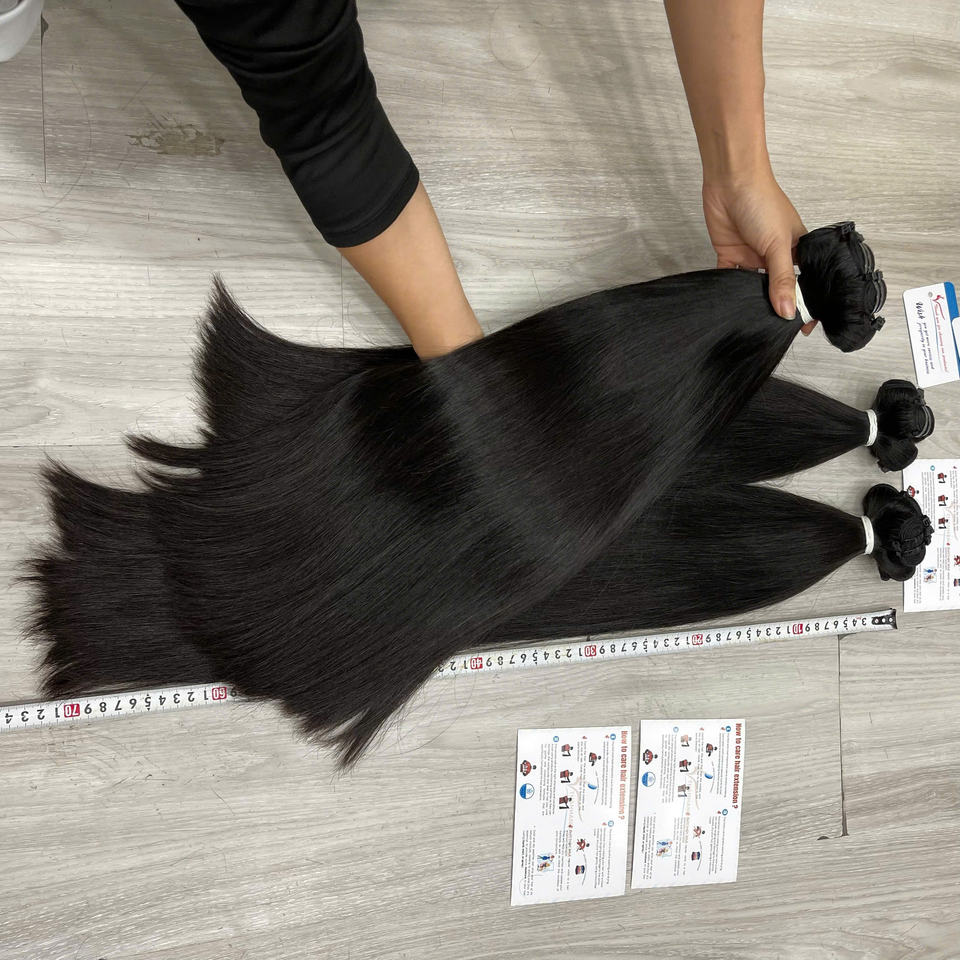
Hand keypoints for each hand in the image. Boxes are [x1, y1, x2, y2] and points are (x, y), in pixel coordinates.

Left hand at [702, 172, 816, 334]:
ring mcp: (751, 256)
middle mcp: (774, 255)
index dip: (804, 303)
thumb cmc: (762, 202)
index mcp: (795, 249)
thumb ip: (782, 279)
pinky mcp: (729, 256)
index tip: (803, 326)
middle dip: (775, 305)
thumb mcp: (777, 244)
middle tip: (774, 330)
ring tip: (751, 322)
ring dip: (751, 300)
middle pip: (776, 288)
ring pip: (752, 287)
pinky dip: (728, 290)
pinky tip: (729, 304)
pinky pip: (729, 280)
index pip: (803, 282)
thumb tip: (789, 311)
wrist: (730, 181)